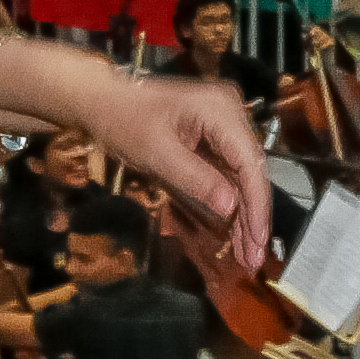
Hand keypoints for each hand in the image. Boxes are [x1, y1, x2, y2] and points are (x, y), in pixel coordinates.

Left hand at [70, 68, 275, 269]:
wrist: (101, 102)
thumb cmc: (124, 120)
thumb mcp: (157, 153)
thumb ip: (196, 179)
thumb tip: (230, 207)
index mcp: (220, 110)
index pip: (249, 162)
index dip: (256, 204)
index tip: (258, 238)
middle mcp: (229, 115)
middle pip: (250, 172)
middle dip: (253, 217)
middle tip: (254, 257)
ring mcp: (222, 127)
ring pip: (241, 178)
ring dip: (244, 216)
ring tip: (247, 254)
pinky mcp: (213, 140)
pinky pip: (227, 175)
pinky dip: (230, 204)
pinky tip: (235, 232)